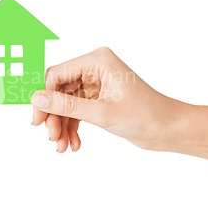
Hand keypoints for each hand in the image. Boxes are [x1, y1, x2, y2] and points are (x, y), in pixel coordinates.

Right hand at [31, 47, 182, 152]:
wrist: (170, 130)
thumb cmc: (146, 116)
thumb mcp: (102, 113)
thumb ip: (66, 107)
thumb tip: (37, 100)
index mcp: (97, 61)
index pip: (56, 75)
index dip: (44, 98)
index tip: (37, 121)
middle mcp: (95, 68)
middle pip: (58, 90)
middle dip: (54, 116)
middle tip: (51, 137)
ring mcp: (96, 83)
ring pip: (65, 103)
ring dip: (62, 125)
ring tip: (62, 147)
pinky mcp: (98, 98)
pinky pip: (76, 111)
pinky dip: (72, 127)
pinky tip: (74, 144)